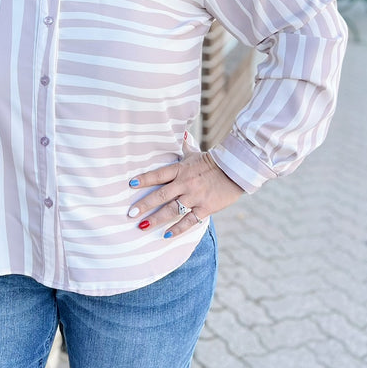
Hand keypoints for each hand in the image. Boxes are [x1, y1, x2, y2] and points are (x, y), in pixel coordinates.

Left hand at [127, 151, 243, 237]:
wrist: (236, 170)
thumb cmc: (212, 162)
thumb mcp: (195, 153)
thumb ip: (184, 145)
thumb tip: (180, 131)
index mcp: (181, 169)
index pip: (158, 174)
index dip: (144, 179)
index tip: (131, 184)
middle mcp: (185, 184)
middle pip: (161, 195)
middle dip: (144, 205)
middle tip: (130, 213)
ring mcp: (194, 197)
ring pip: (171, 210)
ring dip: (156, 219)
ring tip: (142, 226)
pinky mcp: (205, 208)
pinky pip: (189, 221)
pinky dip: (177, 229)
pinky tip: (165, 236)